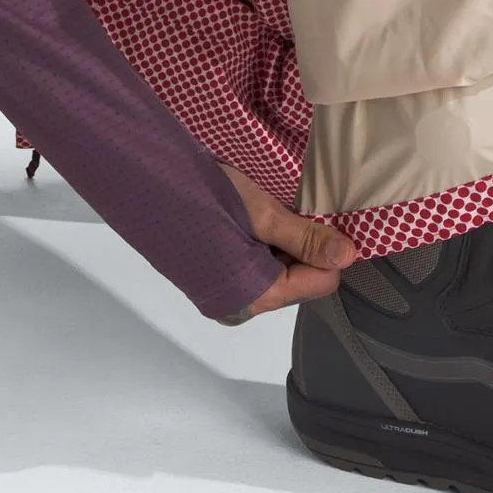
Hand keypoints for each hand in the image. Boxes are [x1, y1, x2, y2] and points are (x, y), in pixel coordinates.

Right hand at [219, 163, 357, 318]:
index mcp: (258, 296)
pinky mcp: (213, 280)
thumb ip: (306, 239)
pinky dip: (260, 245)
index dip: (329, 250)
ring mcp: (226, 294)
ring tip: (266, 212)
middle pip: (300, 280)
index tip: (322, 217)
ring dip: (282, 244)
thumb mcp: (263, 214)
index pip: (322, 283)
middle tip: (290, 210)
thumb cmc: (204, 198)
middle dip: (304, 246)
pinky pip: (254, 268)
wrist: (144, 188)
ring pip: (278, 272)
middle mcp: (243, 304)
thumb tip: (349, 256)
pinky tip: (249, 219)